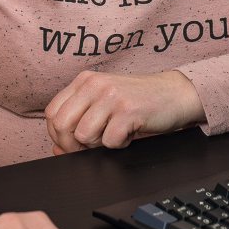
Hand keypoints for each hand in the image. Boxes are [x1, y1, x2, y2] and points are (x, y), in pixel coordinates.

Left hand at [44, 69, 204, 154]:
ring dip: (99, 144)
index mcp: (84, 81)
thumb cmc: (138, 101)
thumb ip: (79, 120)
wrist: (175, 93)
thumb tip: (55, 148)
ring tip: (115, 134)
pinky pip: (110, 141)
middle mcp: (94, 84)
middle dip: (72, 146)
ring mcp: (111, 96)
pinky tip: (129, 134)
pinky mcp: (128, 110)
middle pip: (62, 125)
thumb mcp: (103, 104)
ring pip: (84, 135)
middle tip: (92, 146)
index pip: (53, 113)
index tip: (72, 144)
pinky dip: (119, 145)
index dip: (58, 136)